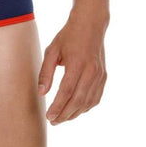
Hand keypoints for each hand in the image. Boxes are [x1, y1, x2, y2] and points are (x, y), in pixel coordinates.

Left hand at [37, 9, 107, 124]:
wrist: (90, 25)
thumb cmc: (68, 36)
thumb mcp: (52, 50)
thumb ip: (46, 72)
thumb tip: (41, 93)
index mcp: (77, 63)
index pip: (66, 91)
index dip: (58, 106)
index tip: (49, 116)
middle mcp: (91, 71)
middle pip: (78, 100)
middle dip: (65, 114)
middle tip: (53, 121)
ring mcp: (100, 75)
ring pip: (88, 102)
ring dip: (75, 113)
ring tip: (62, 118)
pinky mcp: (104, 77)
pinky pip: (95, 98)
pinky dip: (85, 107)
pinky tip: (75, 109)